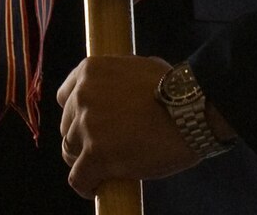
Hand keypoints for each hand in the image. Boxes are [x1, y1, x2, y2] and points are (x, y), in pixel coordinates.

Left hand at [57, 55, 198, 196]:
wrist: (192, 111)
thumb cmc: (176, 91)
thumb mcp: (139, 68)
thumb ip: (117, 81)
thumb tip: (117, 92)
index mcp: (90, 71)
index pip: (65, 98)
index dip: (77, 115)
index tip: (89, 126)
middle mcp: (82, 95)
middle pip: (67, 126)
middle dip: (83, 138)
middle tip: (104, 149)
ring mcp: (87, 125)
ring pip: (70, 152)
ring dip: (84, 161)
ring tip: (103, 169)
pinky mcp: (96, 154)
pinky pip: (78, 178)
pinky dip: (86, 185)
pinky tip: (97, 188)